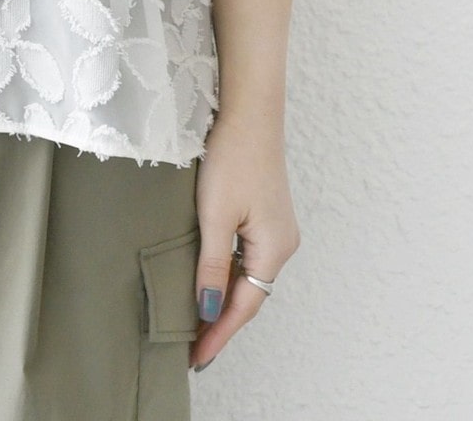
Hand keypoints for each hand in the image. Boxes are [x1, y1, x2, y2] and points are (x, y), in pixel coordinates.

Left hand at [188, 111, 299, 370]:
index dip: (218, 334)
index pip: (243, 306)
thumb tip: (205, 310)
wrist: (249, 112)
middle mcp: (282, 244)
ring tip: (195, 322)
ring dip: (223, 298)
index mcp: (274, 249)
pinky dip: (227, 274)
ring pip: (247, 276)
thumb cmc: (233, 158)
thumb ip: (210, 265)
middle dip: (220, 322)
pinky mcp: (266, 214)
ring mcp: (277, 228)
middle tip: (190, 348)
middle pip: (249, 295)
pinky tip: (209, 280)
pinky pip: (246, 256)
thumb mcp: (215, 215)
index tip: (196, 359)